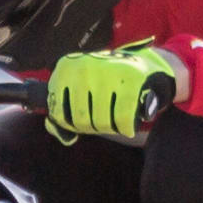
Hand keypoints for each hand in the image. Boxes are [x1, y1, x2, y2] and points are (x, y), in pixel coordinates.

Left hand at [43, 43, 182, 142]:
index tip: (86, 117)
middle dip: (93, 127)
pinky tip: (128, 125)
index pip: (58, 113)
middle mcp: (83, 67)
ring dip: (110, 128)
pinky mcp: (131, 80)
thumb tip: (66, 137)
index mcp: (66, 68)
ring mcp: (106, 72)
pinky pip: (122, 119)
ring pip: (99, 121)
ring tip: (116, 119)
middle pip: (79, 119)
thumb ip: (62, 115)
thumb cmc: (106, 83)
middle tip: (105, 119)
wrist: (145, 64)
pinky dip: (125, 128)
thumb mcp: (79, 91)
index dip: (72, 123)